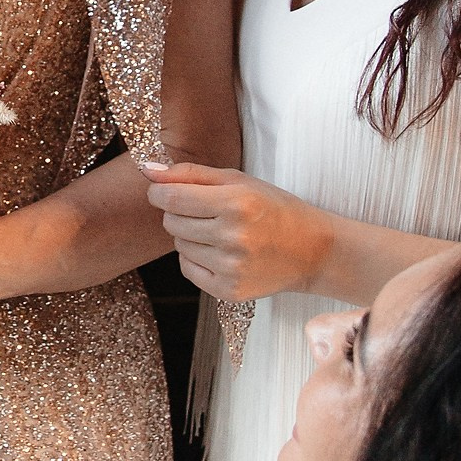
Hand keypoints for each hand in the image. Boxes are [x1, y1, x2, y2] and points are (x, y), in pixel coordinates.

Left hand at [143, 162, 333, 300]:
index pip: (171, 198)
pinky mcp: (229, 290)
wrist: (312, 251)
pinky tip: (221, 252)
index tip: (163, 191)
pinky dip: (196, 259)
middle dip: (178, 213)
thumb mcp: (239, 181)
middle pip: (171, 222)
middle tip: (205, 212)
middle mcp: (233, 237)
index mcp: (237, 203)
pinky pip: (188, 269)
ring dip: (190, 236)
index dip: (159, 192)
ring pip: (179, 245)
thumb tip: (147, 170)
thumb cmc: (274, 209)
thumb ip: (190, 174)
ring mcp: (231, 268)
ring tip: (219, 233)